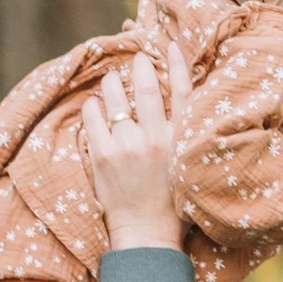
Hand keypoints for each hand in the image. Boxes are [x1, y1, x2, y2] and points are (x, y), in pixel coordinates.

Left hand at [83, 46, 185, 251]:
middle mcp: (156, 139)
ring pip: (115, 97)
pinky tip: (95, 106)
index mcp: (182, 141)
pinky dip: (92, 107)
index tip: (170, 47)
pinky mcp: (103, 155)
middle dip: (140, 67)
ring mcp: (127, 146)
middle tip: (136, 59)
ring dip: (112, 83)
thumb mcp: (189, 167)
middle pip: (146, 88)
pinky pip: (92, 116)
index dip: (177, 65)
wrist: (147, 234)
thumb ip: (185, 138)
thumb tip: (178, 110)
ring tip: (112, 81)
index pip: (183, 92)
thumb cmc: (173, 204)